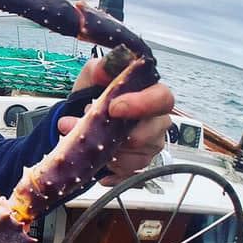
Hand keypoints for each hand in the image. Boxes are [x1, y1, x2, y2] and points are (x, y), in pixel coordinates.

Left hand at [57, 58, 174, 185]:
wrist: (80, 121)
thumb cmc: (93, 96)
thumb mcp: (91, 78)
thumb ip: (98, 69)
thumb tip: (103, 68)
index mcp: (150, 96)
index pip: (162, 98)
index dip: (142, 104)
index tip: (114, 108)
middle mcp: (157, 122)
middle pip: (153, 133)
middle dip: (120, 135)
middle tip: (91, 131)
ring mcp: (150, 146)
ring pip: (139, 156)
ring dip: (109, 153)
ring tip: (85, 145)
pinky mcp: (139, 165)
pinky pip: (129, 174)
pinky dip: (110, 172)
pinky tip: (97, 166)